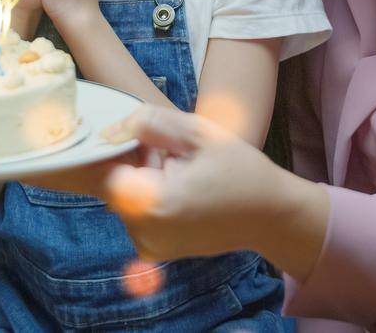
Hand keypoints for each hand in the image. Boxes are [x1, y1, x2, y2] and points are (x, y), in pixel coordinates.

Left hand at [96, 106, 326, 273]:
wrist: (269, 216)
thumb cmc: (241, 171)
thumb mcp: (199, 133)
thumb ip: (151, 123)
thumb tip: (111, 127)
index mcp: (154, 204)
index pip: (106, 168)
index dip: (124, 149)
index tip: (152, 144)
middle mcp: (145, 232)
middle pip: (114, 184)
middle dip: (135, 164)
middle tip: (174, 156)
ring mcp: (149, 246)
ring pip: (124, 199)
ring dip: (143, 181)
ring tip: (181, 173)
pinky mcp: (156, 251)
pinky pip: (136, 215)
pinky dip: (150, 199)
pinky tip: (180, 190)